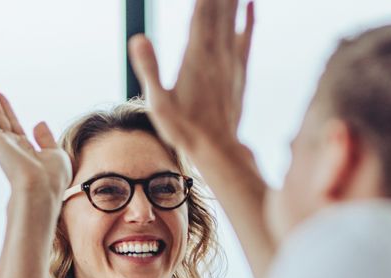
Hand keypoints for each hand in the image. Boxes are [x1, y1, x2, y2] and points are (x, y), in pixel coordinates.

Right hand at [0, 83, 71, 199]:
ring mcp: (1, 145)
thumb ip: (46, 139)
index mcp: (25, 149)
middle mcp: (10, 146)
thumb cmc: (52, 179)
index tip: (0, 95)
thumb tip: (38, 123)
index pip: (12, 124)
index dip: (6, 109)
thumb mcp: (56, 154)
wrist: (42, 190)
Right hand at [128, 0, 254, 154]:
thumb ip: (149, 69)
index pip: (200, 11)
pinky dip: (250, 17)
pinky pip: (247, 37)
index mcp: (195, 56)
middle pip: (220, 9)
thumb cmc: (183, 130)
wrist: (217, 150)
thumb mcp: (158, 103)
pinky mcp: (239, 70)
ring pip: (234, 17)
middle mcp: (217, 53)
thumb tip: (138, 38)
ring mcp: (231, 60)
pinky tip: (252, 3)